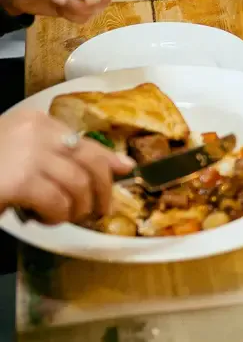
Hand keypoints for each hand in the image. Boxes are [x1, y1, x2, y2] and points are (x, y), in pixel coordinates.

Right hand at [0, 110, 133, 223]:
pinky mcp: (18, 180)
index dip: (107, 159)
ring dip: (76, 208)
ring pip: (77, 184)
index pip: (84, 140)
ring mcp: (27, 153)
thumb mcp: (23, 159)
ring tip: (62, 218)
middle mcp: (35, 131)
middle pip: (88, 160)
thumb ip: (60, 159)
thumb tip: (117, 167)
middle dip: (101, 189)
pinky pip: (57, 201)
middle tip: (97, 210)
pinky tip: (44, 220)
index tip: (124, 171)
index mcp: (36, 121)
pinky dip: (57, 215)